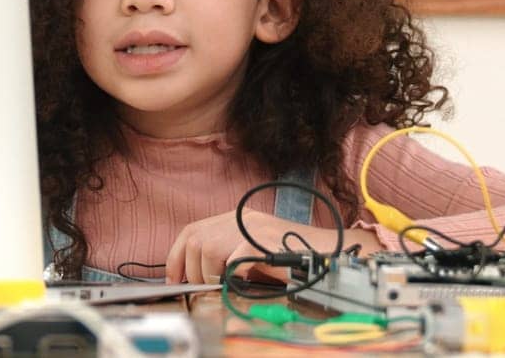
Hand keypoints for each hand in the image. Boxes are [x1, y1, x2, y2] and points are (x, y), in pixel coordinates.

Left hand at [164, 208, 334, 283]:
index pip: (193, 230)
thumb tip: (197, 276)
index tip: (175, 278)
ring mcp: (254, 228)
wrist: (329, 253)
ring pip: (208, 248)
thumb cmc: (293, 258)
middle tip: (206, 287)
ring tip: (226, 284)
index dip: (177, 255)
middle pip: (195, 239)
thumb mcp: (254, 252)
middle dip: (193, 269)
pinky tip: (242, 279)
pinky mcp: (265, 242)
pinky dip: (232, 273)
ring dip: (210, 274)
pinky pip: (233, 259)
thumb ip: (228, 255)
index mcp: (237, 219)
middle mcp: (243, 218)